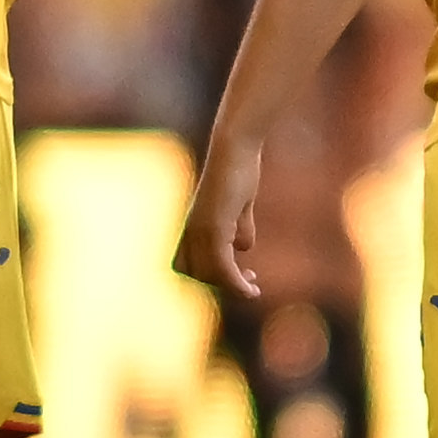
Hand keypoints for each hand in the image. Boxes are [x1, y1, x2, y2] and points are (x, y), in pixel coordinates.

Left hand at [174, 130, 264, 298]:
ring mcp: (201, 230)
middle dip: (222, 284)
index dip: (206, 276)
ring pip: (210, 275)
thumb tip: (242, 249)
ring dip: (232, 287)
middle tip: (249, 282)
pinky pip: (223, 267)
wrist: (237, 148)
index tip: (233, 276)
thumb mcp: (240, 206)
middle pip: (197, 274)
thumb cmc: (239, 171)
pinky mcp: (215, 227)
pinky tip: (251, 287)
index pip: (184, 265)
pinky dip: (236, 283)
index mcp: (192, 225)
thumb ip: (240, 227)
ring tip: (252, 289)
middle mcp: (191, 230)